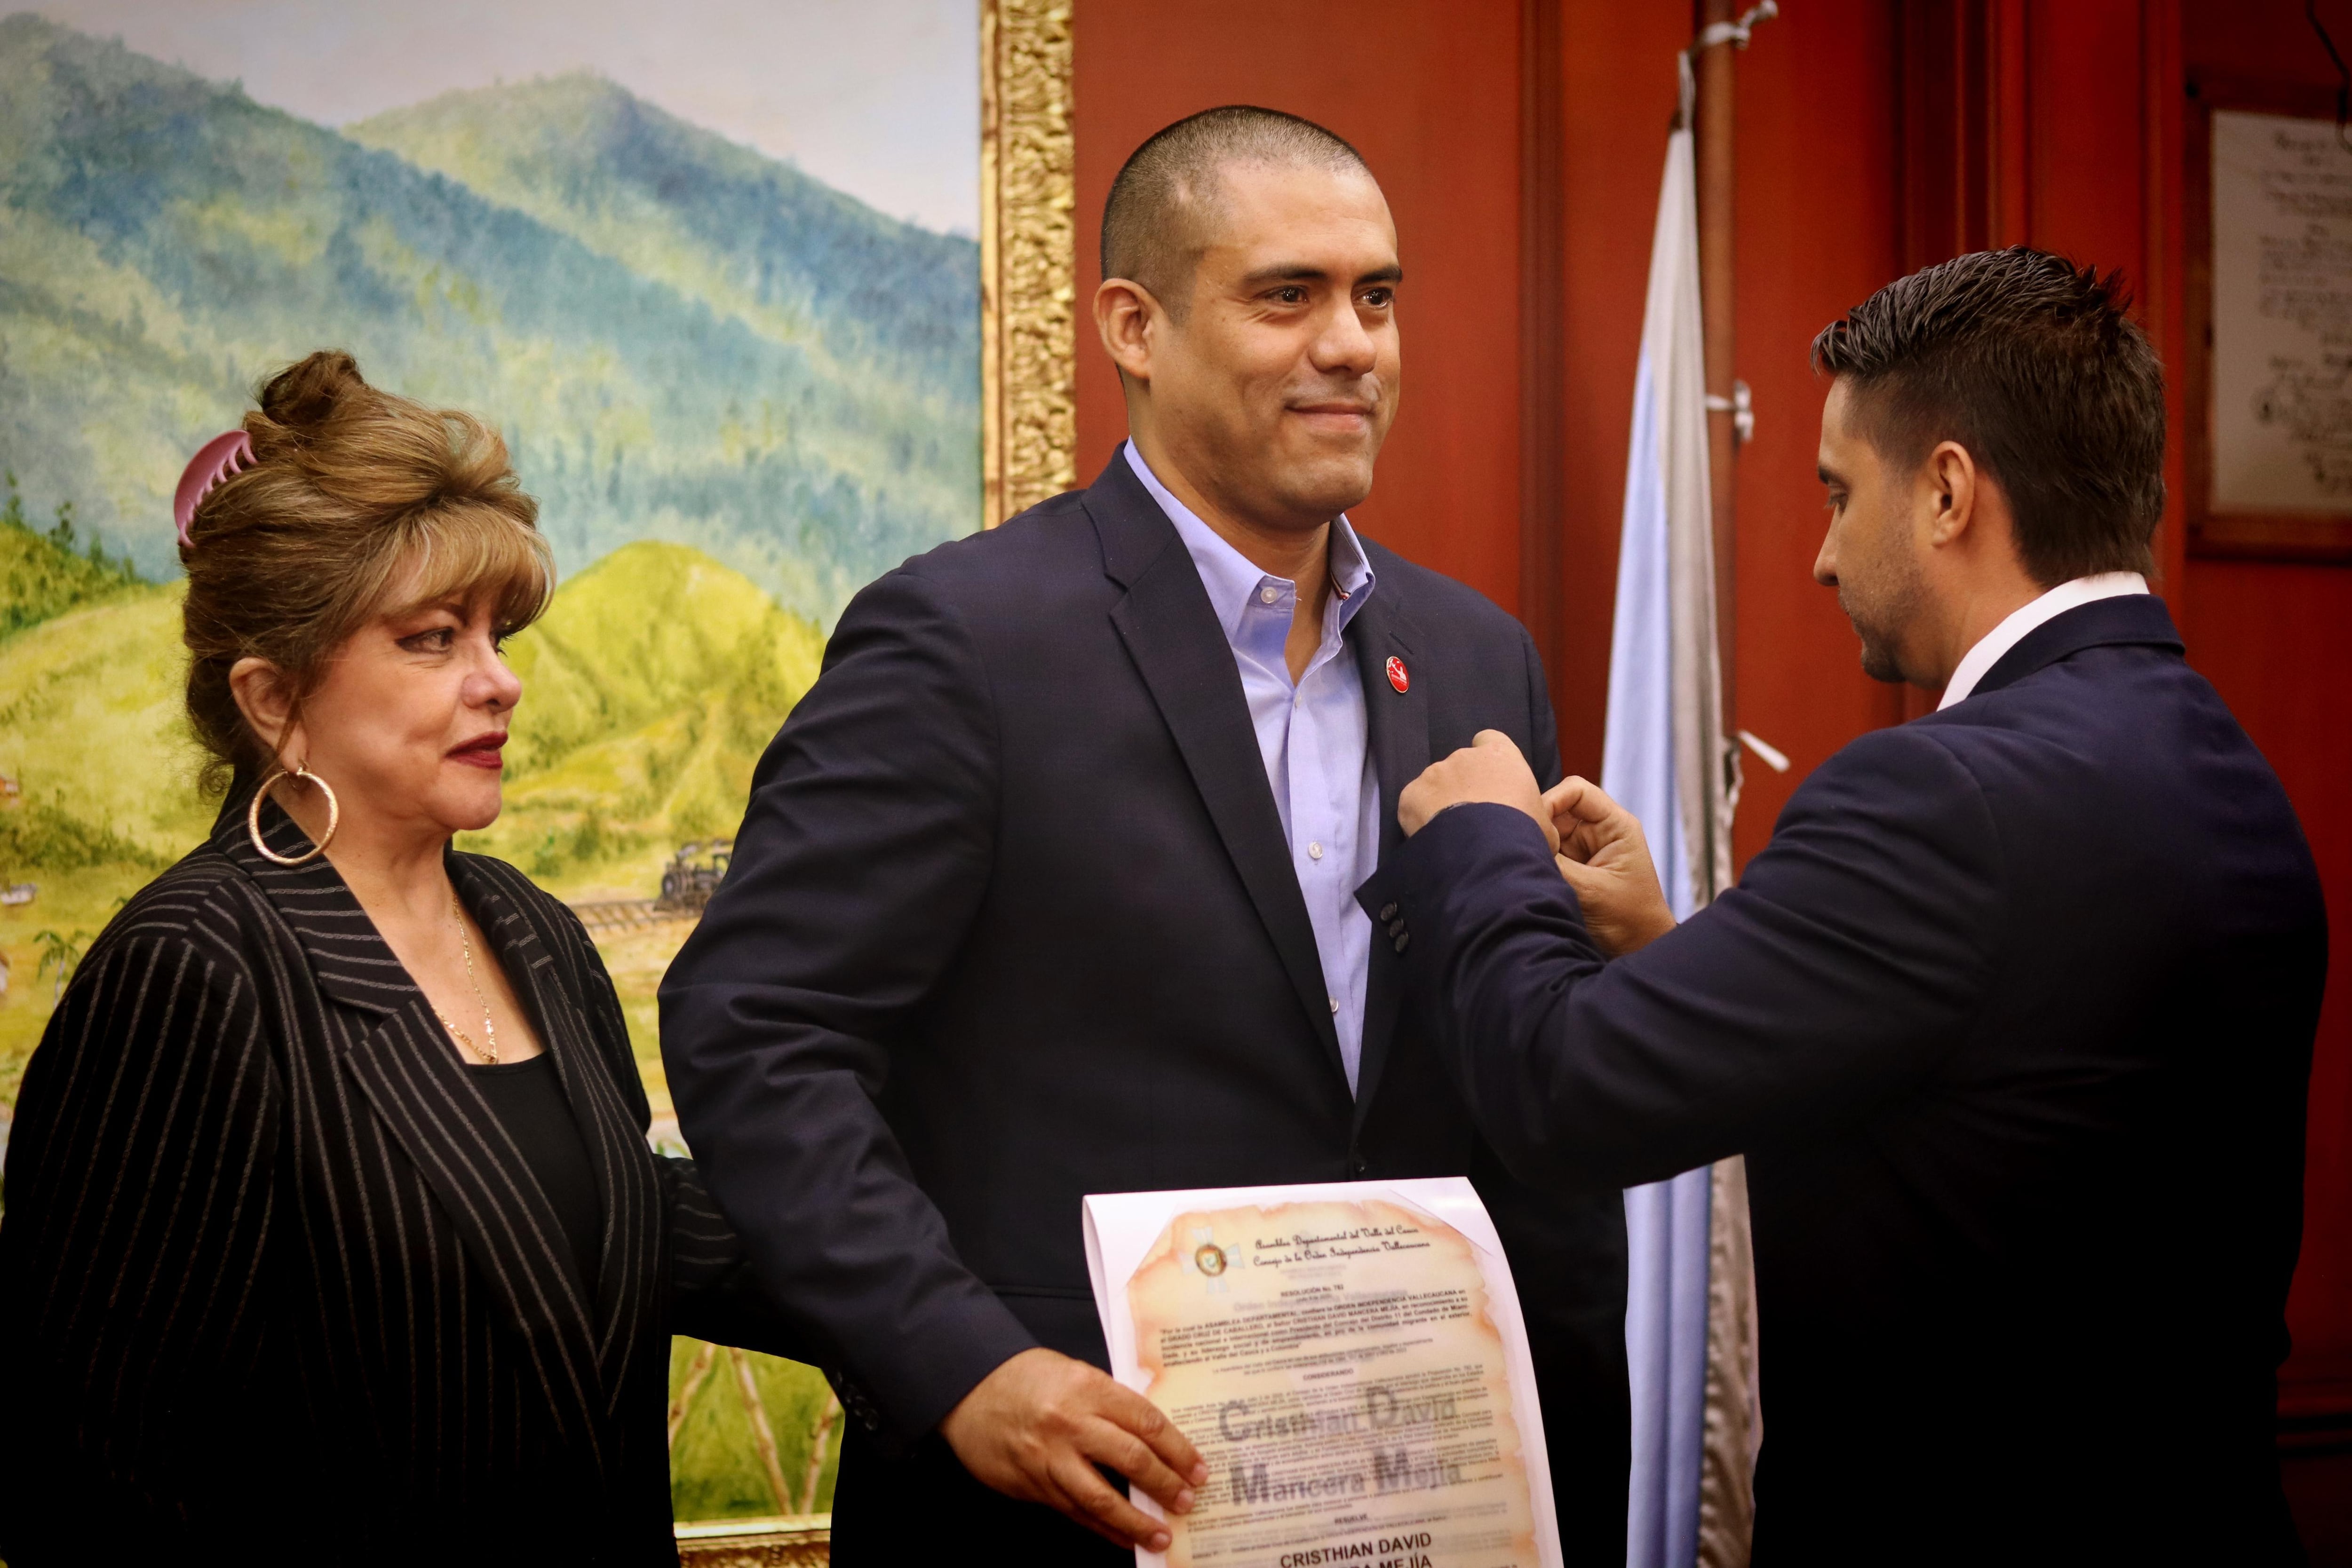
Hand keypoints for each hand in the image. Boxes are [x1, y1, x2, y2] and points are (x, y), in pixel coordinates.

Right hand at [939, 1347, 1207, 1551]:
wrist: (970, 1390)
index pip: (1147, 1422)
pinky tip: (1124, 1538)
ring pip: (1102, 1497)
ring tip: (1161, 1535)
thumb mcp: (1075, 1373)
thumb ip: (1110, 1402)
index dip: (1178, 1450)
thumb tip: (1152, 1436)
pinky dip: (1104, 1529)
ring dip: (1136, 1521)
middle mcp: (1071, 1423)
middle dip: (1166, 1485)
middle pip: (1132, 1459)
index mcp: (1089, 1388)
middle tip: (1188, 1500)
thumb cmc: (1027, 1378)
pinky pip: (1076, 1512)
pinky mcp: (1034, 1484)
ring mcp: (1050, 1458)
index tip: (1198, 1468)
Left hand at [1399, 730, 1560, 849]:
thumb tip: (1537, 825)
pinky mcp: (1411, 794)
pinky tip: (1434, 838)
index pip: (1490, 741)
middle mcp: (1464, 756)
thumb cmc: (1523, 834)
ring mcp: (1435, 773)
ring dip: (1442, 802)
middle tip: (1474, 819)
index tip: (1491, 781)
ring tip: (1454, 833)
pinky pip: (1414, 803)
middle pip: (1461, 766)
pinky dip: (1420, 817)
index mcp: (1500, 755)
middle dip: (1465, 786)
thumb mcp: (1544, 824)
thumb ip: (1535, 813)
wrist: (1488, 854)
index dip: (1489, 759)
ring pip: (1436, 784)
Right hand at [1544, 775, 1676, 955]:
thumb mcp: (1590, 891)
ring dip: (1536, 848)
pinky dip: (1536, 863)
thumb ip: (1555, 864)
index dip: (1550, 800)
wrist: (1637, 952)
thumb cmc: (1629, 922)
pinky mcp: (1571, 868)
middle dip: (1538, 827)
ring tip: (1530, 868)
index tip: (1533, 826)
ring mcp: (1582, 850)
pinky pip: (1546, 855)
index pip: (1576, 790)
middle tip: (1528, 852)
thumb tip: (1520, 845)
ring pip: (1546, 832)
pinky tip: (1532, 877)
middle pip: (1555, 809)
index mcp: (1615, 826)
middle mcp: (1598, 832)